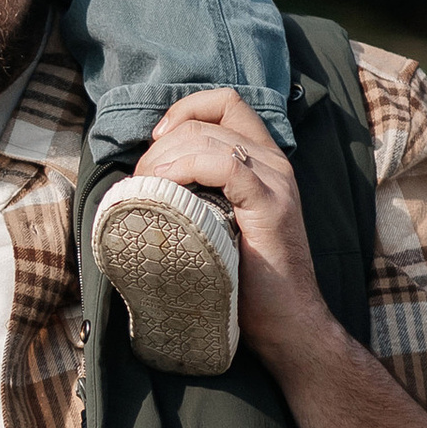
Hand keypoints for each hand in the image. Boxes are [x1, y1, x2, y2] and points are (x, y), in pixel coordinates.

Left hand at [135, 89, 323, 370]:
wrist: (286, 324)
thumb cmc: (246, 282)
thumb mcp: (218, 224)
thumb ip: (201, 195)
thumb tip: (143, 184)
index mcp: (265, 162)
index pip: (226, 103)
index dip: (185, 110)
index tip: (156, 142)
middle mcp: (274, 162)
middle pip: (206, 122)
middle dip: (161, 145)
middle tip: (140, 182)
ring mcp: (275, 181)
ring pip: (208, 139)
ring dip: (164, 159)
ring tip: (145, 190)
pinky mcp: (271, 203)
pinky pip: (224, 164)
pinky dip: (185, 169)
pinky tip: (165, 189)